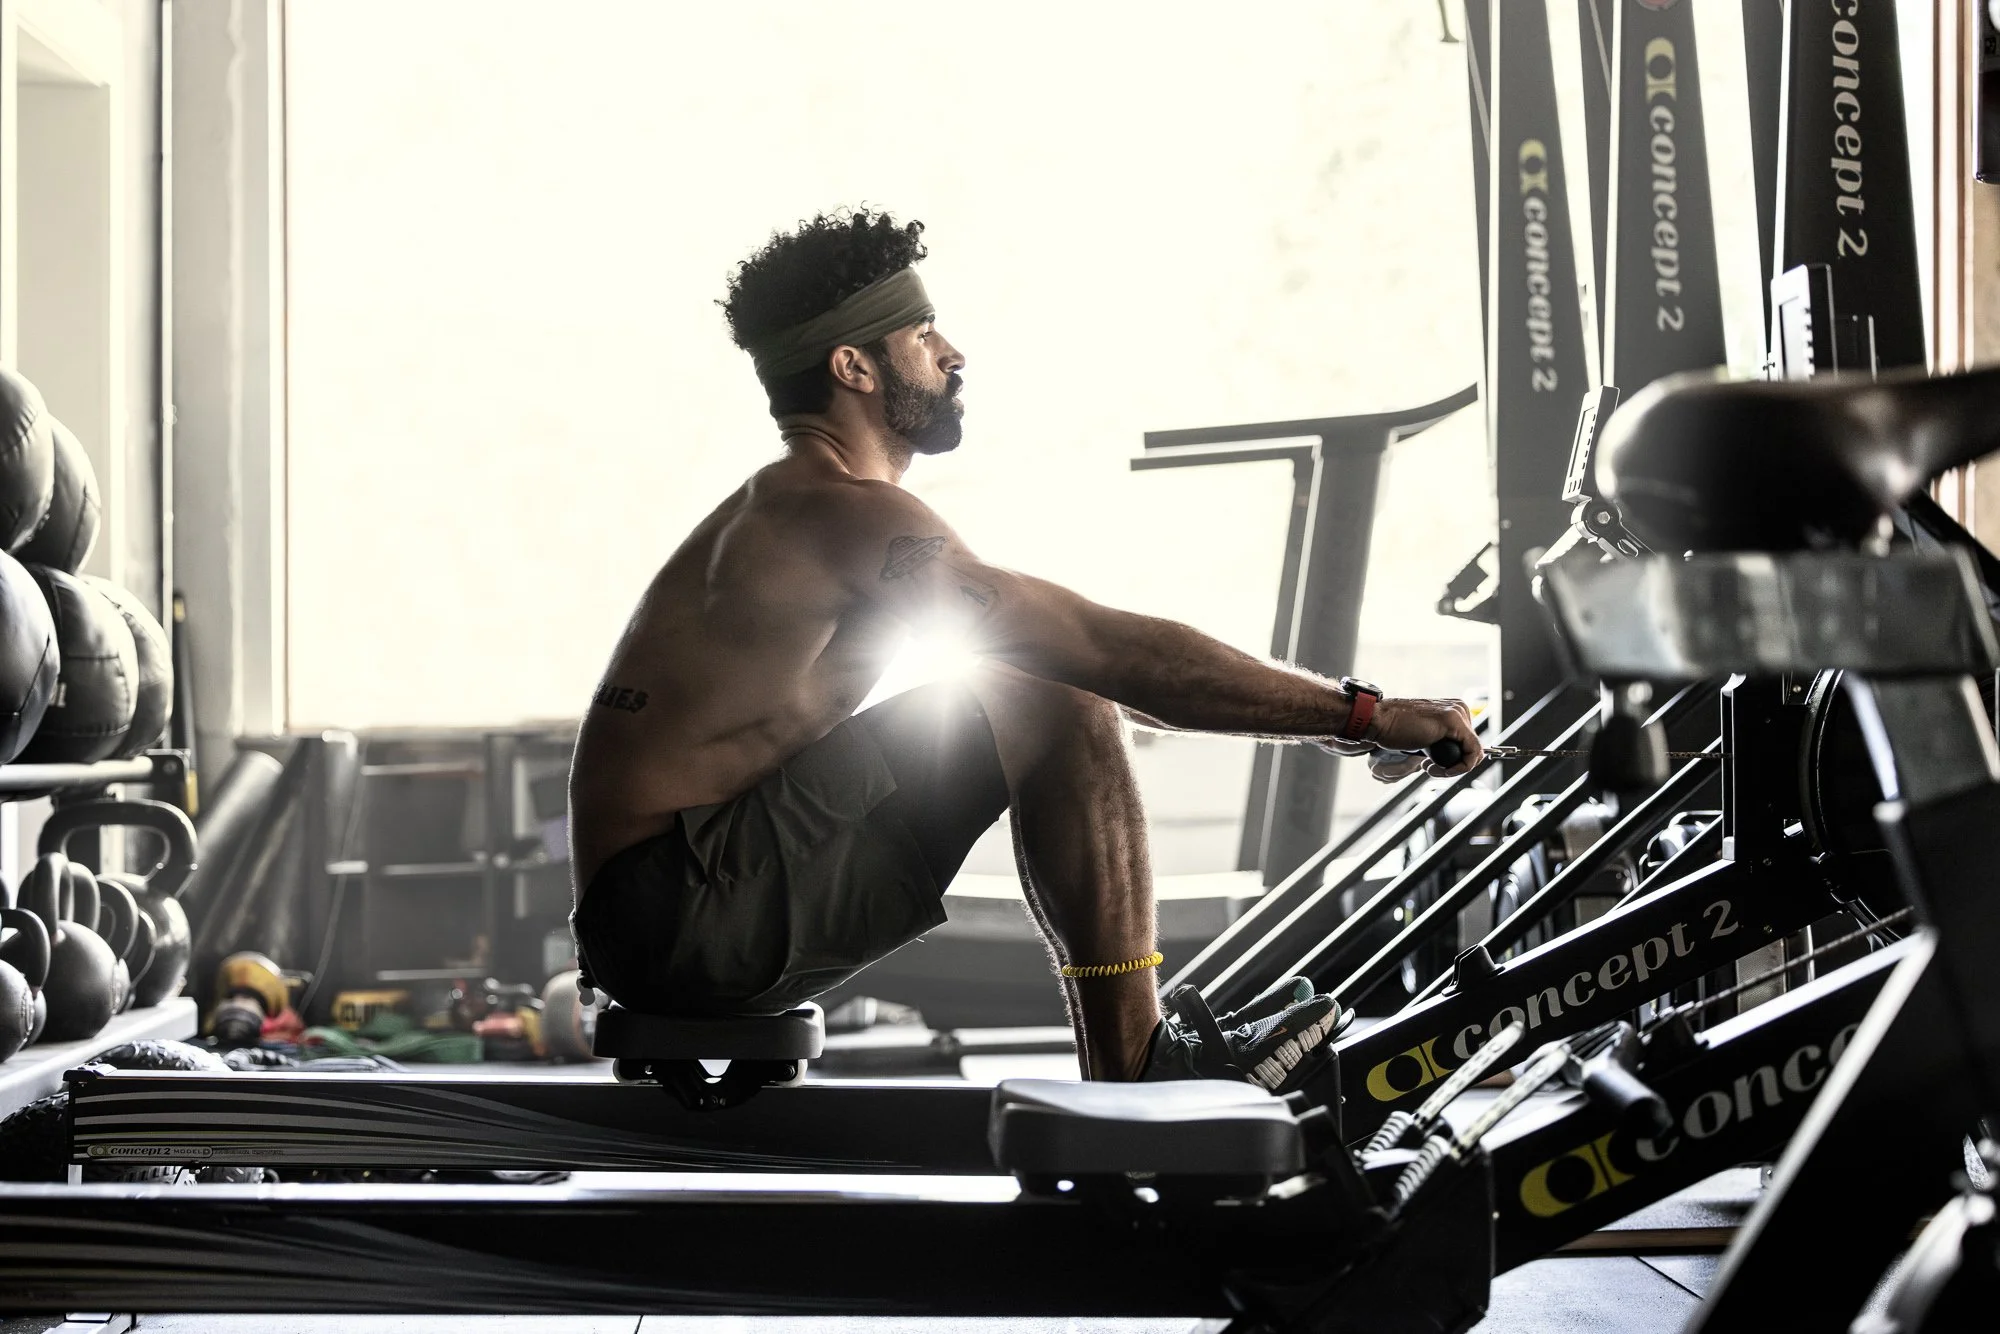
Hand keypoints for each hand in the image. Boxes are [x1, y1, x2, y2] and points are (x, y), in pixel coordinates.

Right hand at [1365, 697, 1482, 778]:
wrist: (1380, 720)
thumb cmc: (1396, 729)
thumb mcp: (1426, 736)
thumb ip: (1442, 743)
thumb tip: (1455, 760)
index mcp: (1454, 710)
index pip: (1468, 744)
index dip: (1455, 762)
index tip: (1433, 765)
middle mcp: (1459, 708)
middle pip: (1472, 749)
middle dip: (1454, 765)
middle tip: (1430, 767)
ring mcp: (1457, 713)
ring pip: (1473, 753)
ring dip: (1453, 768)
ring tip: (1429, 767)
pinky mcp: (1453, 722)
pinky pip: (1472, 753)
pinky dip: (1459, 768)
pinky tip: (1435, 767)